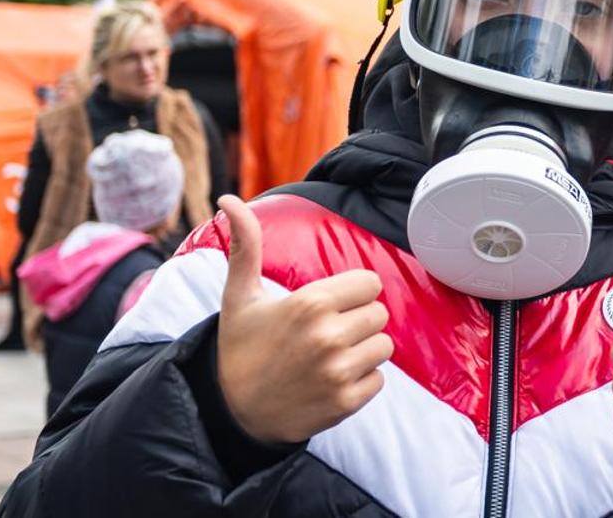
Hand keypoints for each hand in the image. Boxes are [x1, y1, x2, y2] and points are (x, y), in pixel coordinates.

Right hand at [215, 195, 392, 444]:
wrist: (231, 411)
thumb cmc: (239, 348)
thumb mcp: (239, 295)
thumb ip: (245, 245)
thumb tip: (229, 200)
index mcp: (310, 303)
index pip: (369, 283)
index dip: (351, 293)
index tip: (328, 305)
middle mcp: (328, 336)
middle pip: (379, 313)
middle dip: (357, 321)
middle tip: (325, 332)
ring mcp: (338, 372)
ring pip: (384, 346)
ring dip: (362, 350)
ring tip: (329, 356)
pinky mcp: (345, 403)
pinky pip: (379, 379)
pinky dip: (361, 381)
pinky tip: (331, 380)